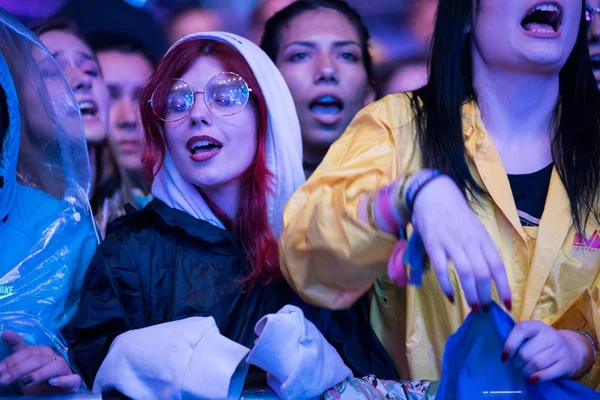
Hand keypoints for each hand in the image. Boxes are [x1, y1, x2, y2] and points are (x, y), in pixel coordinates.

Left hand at [0, 330, 80, 394]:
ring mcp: (66, 370)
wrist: (51, 394)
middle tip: (4, 379)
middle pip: (40, 359)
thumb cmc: (36, 379)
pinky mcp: (73, 383)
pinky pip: (74, 379)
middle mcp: (56, 359)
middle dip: (20, 369)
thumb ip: (17, 349)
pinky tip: (52, 382)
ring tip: (24, 383)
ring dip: (39, 374)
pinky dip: (64, 380)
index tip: (0, 370)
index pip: (30, 351)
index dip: (14, 360)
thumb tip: (5, 332)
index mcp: (44, 353)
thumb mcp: (23, 366)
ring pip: (57, 366)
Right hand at [411, 175, 510, 310]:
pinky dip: (447, 285)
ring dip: (470, 294)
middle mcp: (470, 242)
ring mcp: (451, 243)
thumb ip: (481, 249)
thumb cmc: (456, 214)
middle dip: (485, 295)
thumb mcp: (475, 229)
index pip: (498, 266)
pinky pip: (442, 269)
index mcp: (483, 239)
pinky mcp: (434, 245)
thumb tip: (489, 275)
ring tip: (472, 308)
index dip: (504, 288)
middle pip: (483, 273)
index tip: (507, 305)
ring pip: (466, 273)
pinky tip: (451, 297)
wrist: (434, 195)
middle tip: (484, 310)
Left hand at [502, 321, 593, 381]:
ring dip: (525, 371)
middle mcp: (550, 335)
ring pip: (536, 364)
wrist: (570, 349)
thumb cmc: (541, 343)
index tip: (504, 357)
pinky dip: (538, 378)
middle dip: (516, 363)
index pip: (521, 330)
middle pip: (526, 352)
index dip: (509, 345)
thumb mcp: (531, 336)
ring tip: (522, 372)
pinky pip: (549, 373)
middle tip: (514, 366)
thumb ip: (518, 340)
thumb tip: (504, 354)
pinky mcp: (567, 363)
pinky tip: (532, 379)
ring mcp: (560, 349)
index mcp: (537, 325)